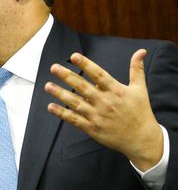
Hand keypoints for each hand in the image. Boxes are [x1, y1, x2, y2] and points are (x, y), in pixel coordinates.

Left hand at [45, 50, 162, 170]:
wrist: (141, 139)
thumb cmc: (140, 112)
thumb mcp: (140, 89)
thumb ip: (136, 69)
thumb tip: (141, 51)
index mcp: (116, 91)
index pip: (98, 75)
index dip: (86, 65)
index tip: (74, 56)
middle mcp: (105, 102)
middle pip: (83, 87)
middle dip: (67, 76)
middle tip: (54, 67)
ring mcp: (97, 116)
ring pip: (75, 103)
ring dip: (60, 94)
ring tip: (48, 86)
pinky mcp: (92, 128)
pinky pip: (74, 119)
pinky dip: (62, 113)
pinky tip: (51, 107)